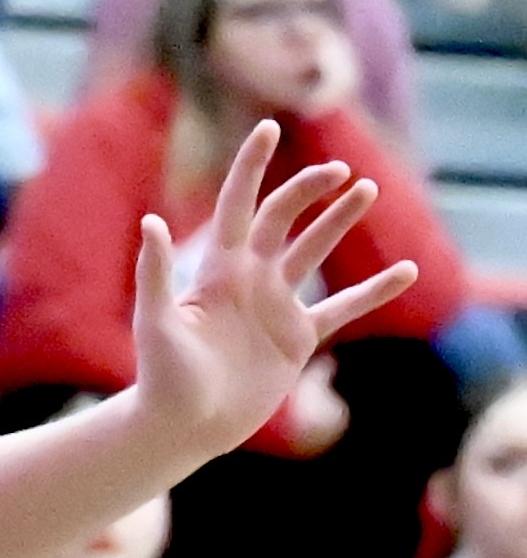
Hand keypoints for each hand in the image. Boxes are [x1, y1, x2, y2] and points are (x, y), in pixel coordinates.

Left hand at [132, 119, 416, 456]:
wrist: (181, 429)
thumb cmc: (161, 379)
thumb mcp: (156, 324)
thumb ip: (154, 274)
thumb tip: (150, 223)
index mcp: (217, 270)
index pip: (238, 205)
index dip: (251, 167)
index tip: (269, 128)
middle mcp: (249, 280)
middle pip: (283, 219)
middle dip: (309, 190)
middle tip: (340, 173)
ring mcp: (275, 307)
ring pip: (314, 251)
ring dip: (339, 221)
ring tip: (368, 191)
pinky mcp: (296, 338)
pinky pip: (343, 307)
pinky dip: (374, 291)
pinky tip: (408, 271)